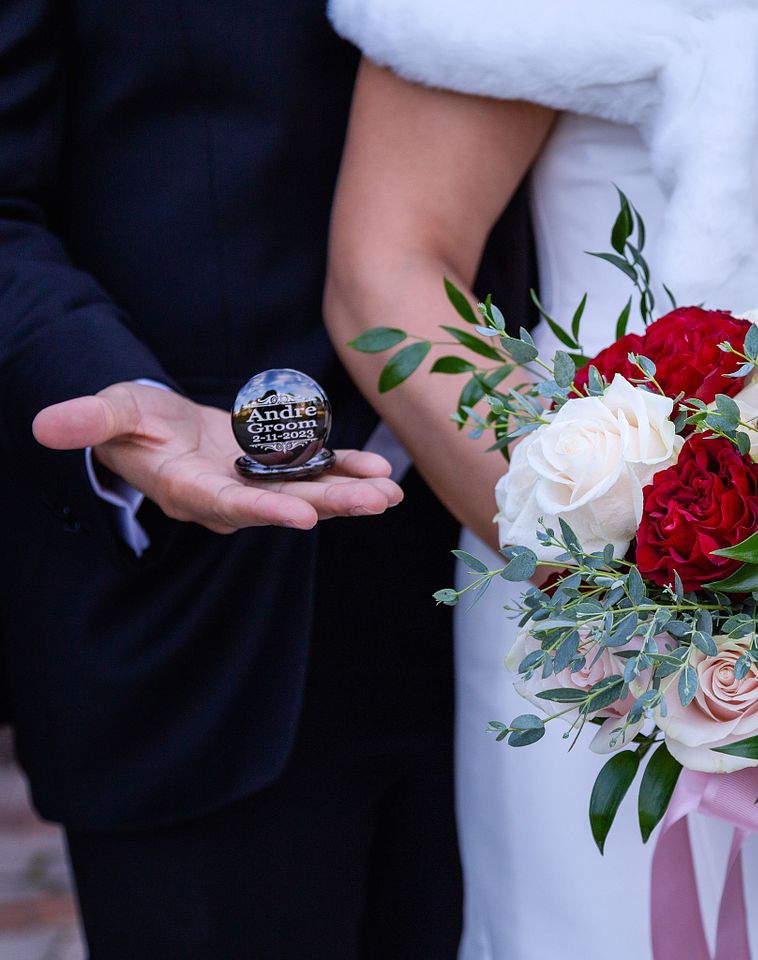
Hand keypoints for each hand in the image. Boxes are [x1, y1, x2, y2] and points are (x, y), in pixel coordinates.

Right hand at [33, 382, 402, 533]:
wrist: (156, 429)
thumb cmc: (130, 423)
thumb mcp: (111, 415)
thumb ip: (89, 421)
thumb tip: (46, 425)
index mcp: (188, 490)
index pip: (227, 506)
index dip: (264, 511)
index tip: (302, 515)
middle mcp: (229, 498)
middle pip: (283, 505)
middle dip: (329, 505)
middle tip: (374, 502)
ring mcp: (256, 487)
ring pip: (308, 494)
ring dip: (350, 494)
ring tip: (389, 493)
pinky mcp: (274, 473)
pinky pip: (316, 476)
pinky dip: (347, 472)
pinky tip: (380, 471)